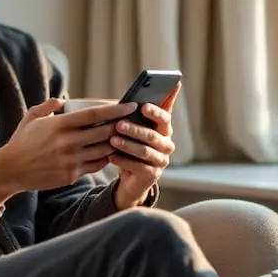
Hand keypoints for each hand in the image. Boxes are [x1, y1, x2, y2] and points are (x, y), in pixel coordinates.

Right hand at [0, 98, 135, 208]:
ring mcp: (70, 160)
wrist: (10, 170)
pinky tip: (111, 153)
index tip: (129, 105)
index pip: (94, 114)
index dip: (115, 109)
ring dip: (116, 143)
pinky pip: (96, 165)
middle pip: (104, 132)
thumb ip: (47, 107)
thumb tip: (62, 100)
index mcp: (60, 124)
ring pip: (104, 150)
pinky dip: (106, 158)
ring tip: (127, 137)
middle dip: (121, 126)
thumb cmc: (22, 142)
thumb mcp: (31, 118)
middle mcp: (67, 142)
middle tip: (134, 121)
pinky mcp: (71, 175)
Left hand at [111, 82, 180, 209]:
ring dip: (128, 145)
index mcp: (164, 129)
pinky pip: (138, 167)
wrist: (131, 177)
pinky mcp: (152, 175)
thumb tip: (127, 99)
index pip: (165, 116)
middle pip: (154, 135)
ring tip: (113, 140)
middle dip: (136, 129)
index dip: (156, 111)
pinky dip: (123, 160)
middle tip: (119, 124)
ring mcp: (161, 160)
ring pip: (145, 151)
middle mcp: (166, 144)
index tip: (144, 106)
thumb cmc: (131, 145)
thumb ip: (134, 115)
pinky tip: (111, 156)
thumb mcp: (134, 129)